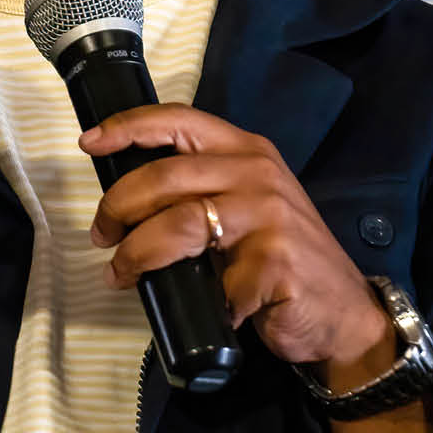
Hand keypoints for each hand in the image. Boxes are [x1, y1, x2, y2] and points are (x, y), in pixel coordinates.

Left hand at [85, 104, 395, 385]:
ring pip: (178, 225)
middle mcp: (258, 175)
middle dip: (119, 207)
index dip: (129, 127)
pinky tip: (201, 309)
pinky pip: (212, 282)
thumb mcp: (249, 206)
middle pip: (165, 177)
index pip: (180, 121)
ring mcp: (269, 217)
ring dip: (137, 253)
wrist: (342, 311)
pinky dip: (196, 301)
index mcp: (248, 152)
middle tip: (102, 235)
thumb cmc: (283, 258)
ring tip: (122, 273)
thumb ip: (204, 190)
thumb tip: (131, 200)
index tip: (90, 143)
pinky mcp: (274, 262)